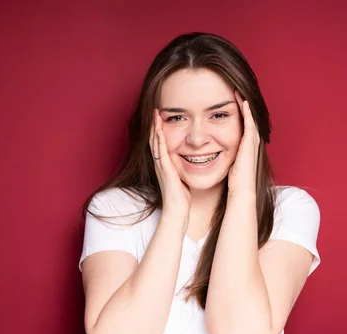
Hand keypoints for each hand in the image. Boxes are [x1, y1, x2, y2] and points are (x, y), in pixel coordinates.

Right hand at [150, 109, 190, 228]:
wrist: (177, 211)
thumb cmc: (181, 198)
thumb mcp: (182, 178)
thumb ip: (183, 169)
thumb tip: (192, 162)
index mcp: (164, 164)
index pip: (160, 143)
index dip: (159, 129)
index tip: (161, 117)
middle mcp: (160, 164)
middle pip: (154, 139)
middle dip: (154, 124)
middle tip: (155, 110)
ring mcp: (161, 166)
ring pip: (155, 143)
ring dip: (154, 128)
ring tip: (155, 114)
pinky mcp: (164, 170)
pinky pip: (160, 152)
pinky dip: (159, 140)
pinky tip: (159, 130)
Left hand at [228, 92, 259, 195]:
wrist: (241, 192)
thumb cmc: (233, 182)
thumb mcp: (228, 163)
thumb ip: (224, 155)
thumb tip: (213, 152)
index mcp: (244, 147)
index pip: (242, 125)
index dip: (238, 113)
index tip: (231, 101)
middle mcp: (250, 143)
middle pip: (249, 119)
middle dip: (244, 105)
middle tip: (238, 90)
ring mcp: (252, 144)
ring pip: (251, 119)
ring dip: (246, 106)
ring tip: (240, 92)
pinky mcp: (250, 146)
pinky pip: (250, 126)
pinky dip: (248, 114)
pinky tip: (244, 103)